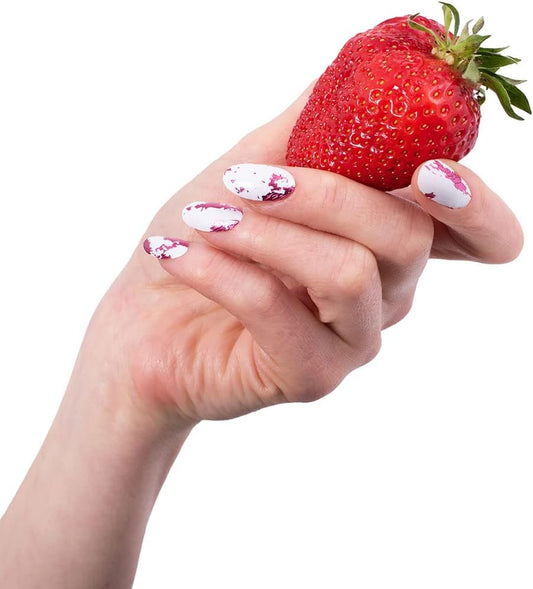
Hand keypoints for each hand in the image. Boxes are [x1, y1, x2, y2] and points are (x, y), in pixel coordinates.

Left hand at [82, 85, 522, 426]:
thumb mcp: (251, 167)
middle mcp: (382, 294)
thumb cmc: (202, 241)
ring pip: (348, 273)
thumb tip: (354, 70)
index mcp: (382, 243)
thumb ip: (310, 128)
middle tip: (245, 181)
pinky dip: (222, 272)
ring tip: (203, 218)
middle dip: (324, 193)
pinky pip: (279, 314)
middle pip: (405, 236)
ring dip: (266, 232)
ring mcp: (351, 341)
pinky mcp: (309, 377)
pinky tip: (176, 254)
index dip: (471, 204)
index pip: (472, 235)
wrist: (144, 323)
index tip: (430, 171)